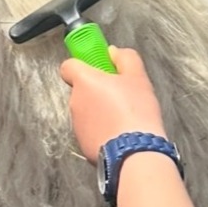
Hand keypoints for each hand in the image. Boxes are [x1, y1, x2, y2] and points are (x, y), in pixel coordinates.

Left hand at [59, 48, 166, 163]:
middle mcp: (75, 102)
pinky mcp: (82, 143)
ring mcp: (76, 124)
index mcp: (84, 82)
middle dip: (98, 90)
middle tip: (120, 94)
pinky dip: (102, 130)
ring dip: (100, 111)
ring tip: (124, 116)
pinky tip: (120, 133)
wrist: (134, 153)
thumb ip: (125, 58)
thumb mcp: (138, 77)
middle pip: (82, 89)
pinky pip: (91, 130)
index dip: (83, 64)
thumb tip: (113, 53)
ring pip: (87, 111)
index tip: (99, 66)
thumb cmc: (135, 113)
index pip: (68, 66)